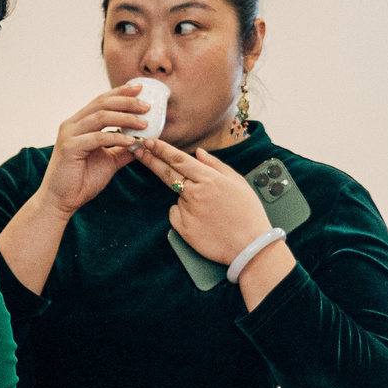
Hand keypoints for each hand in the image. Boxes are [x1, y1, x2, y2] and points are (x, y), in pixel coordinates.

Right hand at [33, 84, 154, 218]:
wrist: (60, 201)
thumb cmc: (81, 181)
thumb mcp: (108, 161)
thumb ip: (122, 150)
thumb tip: (143, 143)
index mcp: (79, 124)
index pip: (101, 101)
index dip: (121, 92)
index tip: (140, 89)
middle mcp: (72, 125)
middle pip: (102, 104)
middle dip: (127, 101)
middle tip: (147, 105)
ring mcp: (69, 135)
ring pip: (100, 117)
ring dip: (125, 118)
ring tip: (144, 123)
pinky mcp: (69, 147)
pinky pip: (97, 138)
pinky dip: (116, 137)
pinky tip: (131, 140)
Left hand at [141, 139, 274, 265]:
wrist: (249, 245)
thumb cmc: (247, 213)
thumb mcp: (237, 182)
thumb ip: (215, 165)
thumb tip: (198, 153)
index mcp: (210, 179)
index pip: (179, 160)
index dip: (161, 150)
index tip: (148, 142)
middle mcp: (195, 193)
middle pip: (167, 173)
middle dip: (150, 160)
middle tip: (138, 151)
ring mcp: (187, 210)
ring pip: (178, 196)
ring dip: (187, 198)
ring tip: (210, 210)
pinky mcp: (182, 228)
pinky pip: (176, 215)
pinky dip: (184, 215)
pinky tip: (203, 222)